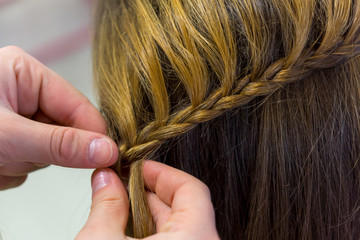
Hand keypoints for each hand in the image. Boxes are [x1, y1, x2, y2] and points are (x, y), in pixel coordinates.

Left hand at [0, 46, 117, 189]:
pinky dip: (13, 169)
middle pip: (64, 128)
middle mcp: (24, 92)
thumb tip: (107, 150)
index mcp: (26, 73)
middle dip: (45, 150)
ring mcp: (17, 117)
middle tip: (18, 157)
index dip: (94, 133)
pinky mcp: (10, 139)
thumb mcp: (7, 135)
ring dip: (25, 162)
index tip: (109, 158)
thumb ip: (60, 144)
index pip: (78, 105)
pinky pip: (30, 161)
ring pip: (47, 149)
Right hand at [77, 161, 219, 239]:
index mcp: (196, 237)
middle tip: (120, 185)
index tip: (137, 168)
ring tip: (117, 208)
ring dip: (145, 216)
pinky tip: (123, 233)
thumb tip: (106, 179)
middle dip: (147, 193)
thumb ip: (107, 204)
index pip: (190, 189)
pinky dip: (149, 236)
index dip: (161, 173)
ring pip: (176, 228)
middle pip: (182, 207)